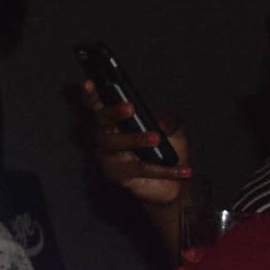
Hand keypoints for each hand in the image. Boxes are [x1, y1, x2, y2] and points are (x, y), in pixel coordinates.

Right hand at [77, 80, 192, 206]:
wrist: (171, 186)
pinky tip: (181, 169)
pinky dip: (162, 169)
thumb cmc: (166, 153)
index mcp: (115, 123)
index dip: (91, 96)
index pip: (99, 106)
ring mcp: (109, 158)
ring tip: (156, 138)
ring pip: (115, 145)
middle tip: (129, 108)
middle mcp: (106, 138)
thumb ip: (171, 122)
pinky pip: (139, 169)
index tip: (88, 83)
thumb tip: (162, 122)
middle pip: (102, 123)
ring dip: (135, 139)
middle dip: (113, 113)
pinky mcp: (119, 176)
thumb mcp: (174, 132)